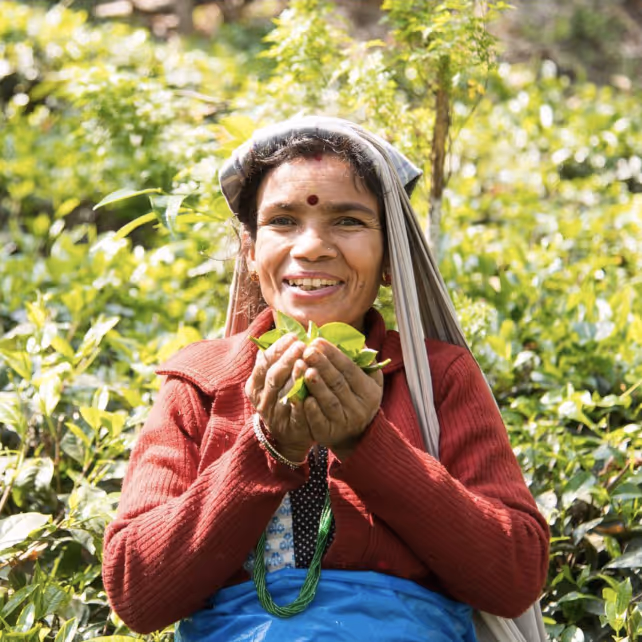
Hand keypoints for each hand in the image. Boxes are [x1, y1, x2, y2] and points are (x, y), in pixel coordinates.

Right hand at [245, 334, 314, 461]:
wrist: (288, 434)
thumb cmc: (284, 397)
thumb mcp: (275, 380)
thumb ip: (277, 360)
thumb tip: (282, 332)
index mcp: (255, 384)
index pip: (264, 362)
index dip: (278, 348)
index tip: (293, 337)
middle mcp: (261, 399)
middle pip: (272, 375)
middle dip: (286, 359)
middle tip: (301, 345)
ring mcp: (273, 414)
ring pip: (282, 392)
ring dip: (293, 376)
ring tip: (305, 362)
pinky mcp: (289, 427)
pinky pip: (295, 412)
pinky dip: (302, 400)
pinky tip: (311, 389)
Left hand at [299, 339, 383, 457]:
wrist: (355, 434)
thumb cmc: (358, 398)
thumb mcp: (369, 380)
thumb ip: (364, 362)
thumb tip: (357, 342)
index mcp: (370, 392)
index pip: (350, 369)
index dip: (334, 354)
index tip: (318, 341)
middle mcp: (360, 408)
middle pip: (338, 383)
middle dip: (322, 365)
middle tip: (307, 350)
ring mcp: (344, 423)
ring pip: (328, 401)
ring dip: (316, 385)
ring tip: (303, 369)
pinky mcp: (329, 434)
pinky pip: (319, 421)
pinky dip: (311, 410)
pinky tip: (303, 398)